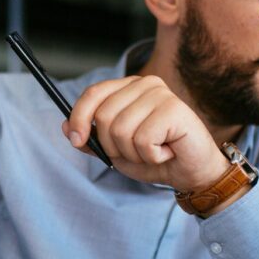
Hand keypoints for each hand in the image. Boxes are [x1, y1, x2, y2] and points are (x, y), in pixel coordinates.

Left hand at [64, 75, 229, 191]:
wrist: (192, 173)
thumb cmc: (156, 158)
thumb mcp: (116, 151)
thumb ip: (92, 138)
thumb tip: (66, 127)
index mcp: (129, 88)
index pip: (93, 94)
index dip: (79, 118)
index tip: (76, 141)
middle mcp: (145, 84)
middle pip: (104, 116)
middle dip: (114, 146)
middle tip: (137, 151)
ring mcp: (161, 94)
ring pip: (121, 131)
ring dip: (133, 153)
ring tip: (154, 151)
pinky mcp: (174, 109)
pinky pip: (142, 140)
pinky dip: (151, 156)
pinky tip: (166, 151)